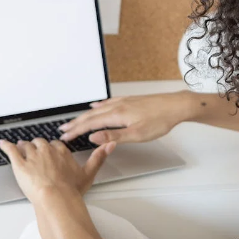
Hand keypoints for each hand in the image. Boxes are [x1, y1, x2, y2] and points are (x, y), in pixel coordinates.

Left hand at [0, 138, 116, 199]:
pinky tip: (3, 144)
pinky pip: (11, 150)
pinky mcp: (19, 164)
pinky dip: (6, 146)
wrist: (56, 198)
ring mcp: (32, 156)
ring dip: (23, 146)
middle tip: (34, 151)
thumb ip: (100, 157)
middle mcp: (46, 151)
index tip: (50, 151)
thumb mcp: (89, 173)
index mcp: (61, 152)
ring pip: (26, 146)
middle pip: (39, 143)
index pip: (55, 144)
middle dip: (36, 146)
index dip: (51, 149)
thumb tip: (110, 145)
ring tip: (21, 147)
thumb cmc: (71, 190)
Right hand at [57, 91, 191, 144]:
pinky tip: (96, 106)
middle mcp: (117, 106)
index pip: (90, 124)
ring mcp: (123, 102)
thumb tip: (93, 137)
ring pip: (97, 110)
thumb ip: (113, 136)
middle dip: (75, 123)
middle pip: (90, 116)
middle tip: (62, 129)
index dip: (76, 131)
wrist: (176, 106)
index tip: (64, 136)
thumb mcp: (136, 134)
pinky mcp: (129, 101)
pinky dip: (97, 107)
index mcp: (117, 115)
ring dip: (84, 116)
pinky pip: (107, 103)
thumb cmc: (160, 121)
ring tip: (74, 121)